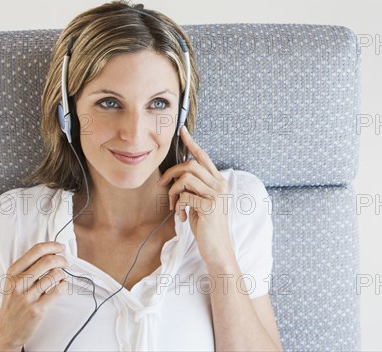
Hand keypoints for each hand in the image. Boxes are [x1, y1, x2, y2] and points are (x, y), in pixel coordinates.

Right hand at [0, 242, 68, 349]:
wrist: (5, 330)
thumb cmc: (13, 302)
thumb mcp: (13, 282)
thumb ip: (28, 266)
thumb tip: (52, 251)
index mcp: (13, 273)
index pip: (36, 250)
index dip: (53, 246)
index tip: (61, 247)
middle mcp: (18, 283)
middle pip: (48, 260)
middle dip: (62, 259)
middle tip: (66, 263)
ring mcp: (27, 297)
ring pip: (55, 274)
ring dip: (63, 274)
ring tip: (61, 277)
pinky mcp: (37, 309)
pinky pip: (59, 290)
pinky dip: (64, 285)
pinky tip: (61, 286)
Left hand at [157, 126, 233, 266]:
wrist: (218, 249)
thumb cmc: (208, 227)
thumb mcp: (202, 204)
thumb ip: (196, 189)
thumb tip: (178, 178)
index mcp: (219, 182)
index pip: (204, 157)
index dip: (192, 143)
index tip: (182, 131)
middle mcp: (220, 185)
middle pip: (191, 165)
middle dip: (171, 173)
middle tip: (162, 186)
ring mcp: (216, 195)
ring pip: (186, 178)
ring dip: (173, 192)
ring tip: (174, 206)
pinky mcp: (209, 206)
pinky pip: (184, 197)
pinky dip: (177, 207)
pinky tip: (182, 218)